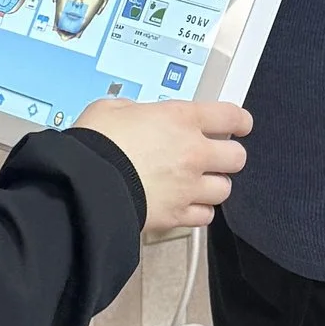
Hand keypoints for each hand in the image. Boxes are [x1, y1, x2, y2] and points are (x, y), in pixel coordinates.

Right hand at [71, 100, 248, 235]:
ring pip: (224, 190)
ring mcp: (188, 187)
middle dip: (228, 156)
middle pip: (237, 157)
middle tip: (214, 157)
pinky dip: (198, 211)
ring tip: (198, 184)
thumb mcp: (111, 109)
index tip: (240, 124)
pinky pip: (205, 216)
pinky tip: (186, 205)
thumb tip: (137, 117)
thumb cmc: (93, 144)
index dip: (240, 120)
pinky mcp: (177, 215)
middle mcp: (192, 152)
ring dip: (214, 186)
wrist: (83, 185)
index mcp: (180, 119)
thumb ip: (135, 111)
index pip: (230, 116)